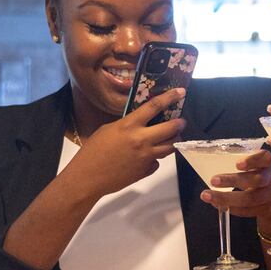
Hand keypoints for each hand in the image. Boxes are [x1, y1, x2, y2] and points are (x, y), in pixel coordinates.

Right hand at [61, 89, 185, 199]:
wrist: (88, 177)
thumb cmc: (93, 151)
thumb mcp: (108, 130)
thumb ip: (127, 125)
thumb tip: (140, 123)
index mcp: (129, 125)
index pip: (154, 107)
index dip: (170, 97)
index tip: (181, 92)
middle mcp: (141, 140)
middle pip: (171, 129)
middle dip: (179, 124)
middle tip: (182, 122)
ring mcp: (146, 157)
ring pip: (170, 147)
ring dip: (173, 141)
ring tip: (171, 138)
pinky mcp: (146, 171)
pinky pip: (157, 162)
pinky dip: (155, 158)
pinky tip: (148, 157)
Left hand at [201, 147, 270, 233]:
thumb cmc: (258, 175)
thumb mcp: (255, 165)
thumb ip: (241, 164)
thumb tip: (209, 165)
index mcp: (266, 163)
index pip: (263, 158)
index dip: (251, 161)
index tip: (237, 164)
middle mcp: (269, 178)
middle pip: (254, 180)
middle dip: (232, 181)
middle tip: (213, 180)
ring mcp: (268, 195)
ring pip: (249, 199)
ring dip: (226, 198)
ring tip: (207, 195)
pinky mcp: (263, 209)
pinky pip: (246, 210)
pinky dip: (230, 208)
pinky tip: (218, 205)